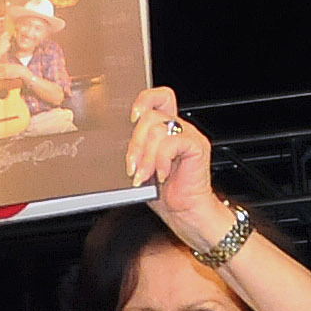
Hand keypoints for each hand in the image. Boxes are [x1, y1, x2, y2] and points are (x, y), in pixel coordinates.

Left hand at [122, 86, 220, 242]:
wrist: (186, 213)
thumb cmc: (164, 193)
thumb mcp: (141, 167)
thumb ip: (134, 150)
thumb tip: (114, 145)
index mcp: (165, 129)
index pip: (158, 98)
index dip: (144, 101)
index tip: (130, 118)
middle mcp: (178, 128)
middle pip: (151, 116)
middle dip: (135, 143)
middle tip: (131, 166)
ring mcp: (189, 136)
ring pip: (158, 130)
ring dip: (146, 156)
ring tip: (144, 176)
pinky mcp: (197, 147)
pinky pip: (173, 143)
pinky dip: (161, 161)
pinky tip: (161, 175)